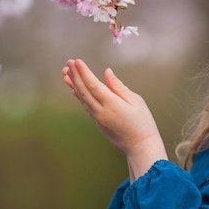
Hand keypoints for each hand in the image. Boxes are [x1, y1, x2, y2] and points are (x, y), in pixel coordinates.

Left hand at [62, 59, 167, 179]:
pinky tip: (74, 88)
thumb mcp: (136, 101)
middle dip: (75, 75)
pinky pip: (85, 106)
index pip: (94, 85)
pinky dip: (79, 95)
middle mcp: (101, 112)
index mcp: (112, 105)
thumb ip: (119, 87)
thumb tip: (107, 73)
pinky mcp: (98, 123)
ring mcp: (98, 118)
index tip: (77, 61)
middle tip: (68, 62)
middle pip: (84, 91)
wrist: (140, 147)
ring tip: (66, 73)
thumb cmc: (143, 123)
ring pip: (82, 98)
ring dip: (73, 84)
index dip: (84, 72)